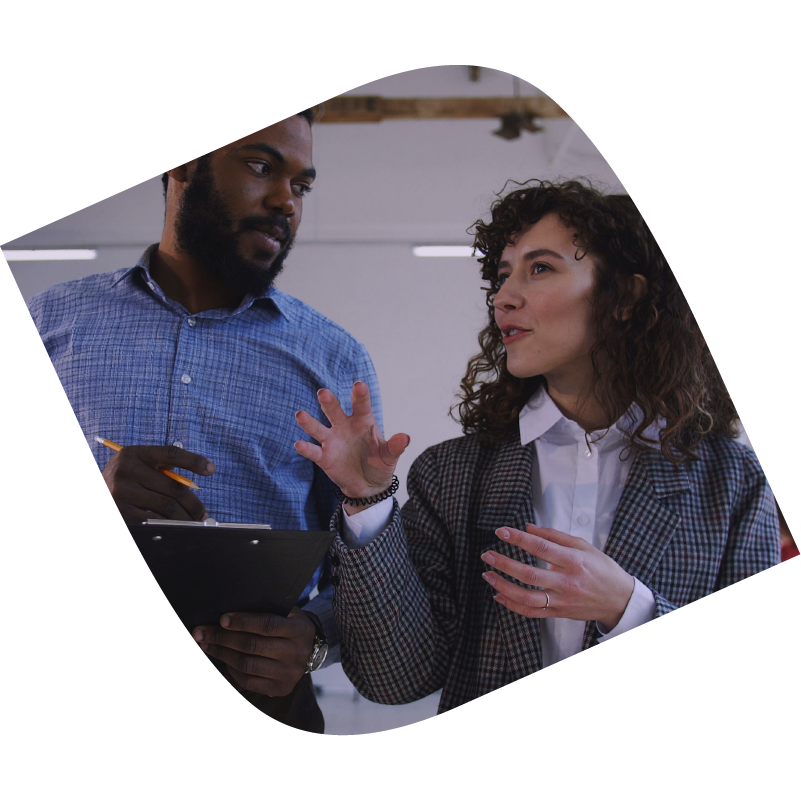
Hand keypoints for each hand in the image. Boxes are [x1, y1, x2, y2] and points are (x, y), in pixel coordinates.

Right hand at [101, 444, 214, 523]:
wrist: (94, 498)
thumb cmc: (124, 482)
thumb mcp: (137, 467)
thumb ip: (162, 470)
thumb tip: (194, 485)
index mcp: (134, 453)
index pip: (171, 453)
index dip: (194, 460)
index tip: (211, 470)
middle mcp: (127, 470)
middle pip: (174, 487)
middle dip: (194, 503)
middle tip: (203, 513)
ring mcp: (122, 492)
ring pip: (167, 506)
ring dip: (185, 517)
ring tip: (194, 522)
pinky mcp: (121, 512)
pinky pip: (154, 520)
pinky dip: (169, 525)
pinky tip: (176, 528)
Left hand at [192, 608, 315, 696]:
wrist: (310, 649)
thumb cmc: (290, 625)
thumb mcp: (287, 613)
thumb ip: (266, 612)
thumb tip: (229, 616)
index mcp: (299, 630)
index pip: (268, 625)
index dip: (243, 622)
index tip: (222, 619)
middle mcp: (296, 653)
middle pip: (253, 646)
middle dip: (223, 638)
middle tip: (201, 632)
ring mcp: (289, 674)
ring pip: (247, 665)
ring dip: (221, 654)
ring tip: (205, 645)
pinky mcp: (280, 689)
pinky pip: (248, 682)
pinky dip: (230, 671)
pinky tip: (219, 661)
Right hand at [294, 382, 408, 506]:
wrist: (369, 485)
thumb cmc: (380, 463)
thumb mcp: (389, 456)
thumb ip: (395, 447)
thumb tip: (405, 438)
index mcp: (362, 420)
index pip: (361, 404)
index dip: (360, 395)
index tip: (359, 385)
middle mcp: (344, 426)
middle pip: (334, 411)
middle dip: (329, 402)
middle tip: (323, 393)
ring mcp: (332, 441)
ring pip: (318, 428)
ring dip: (309, 422)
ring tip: (300, 415)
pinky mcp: (324, 457)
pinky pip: (313, 451)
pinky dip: (306, 448)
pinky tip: (299, 444)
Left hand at [481, 523, 634, 629]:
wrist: (619, 599)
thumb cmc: (602, 569)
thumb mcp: (583, 546)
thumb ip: (555, 536)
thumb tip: (529, 527)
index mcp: (574, 561)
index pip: (541, 548)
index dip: (520, 539)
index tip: (502, 532)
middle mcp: (567, 582)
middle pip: (530, 574)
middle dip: (505, 564)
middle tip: (487, 554)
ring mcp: (562, 600)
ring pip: (527, 597)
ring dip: (504, 587)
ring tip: (488, 575)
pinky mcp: (559, 613)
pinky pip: (532, 612)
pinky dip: (513, 605)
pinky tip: (499, 595)